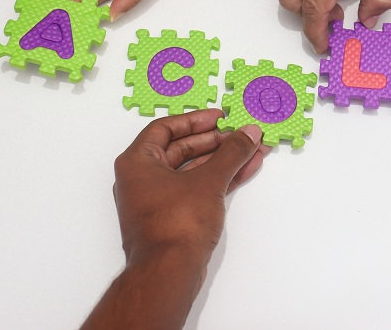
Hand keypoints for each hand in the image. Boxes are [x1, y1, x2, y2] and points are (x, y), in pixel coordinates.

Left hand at [113, 109, 268, 268]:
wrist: (168, 273)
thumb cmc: (177, 222)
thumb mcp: (209, 180)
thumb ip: (231, 153)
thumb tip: (250, 132)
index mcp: (137, 162)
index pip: (166, 128)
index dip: (195, 120)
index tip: (221, 118)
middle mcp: (142, 179)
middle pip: (182, 148)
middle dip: (216, 141)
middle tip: (242, 134)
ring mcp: (158, 200)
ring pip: (194, 170)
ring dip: (223, 160)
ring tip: (253, 150)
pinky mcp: (173, 218)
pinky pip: (198, 188)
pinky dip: (220, 179)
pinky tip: (245, 169)